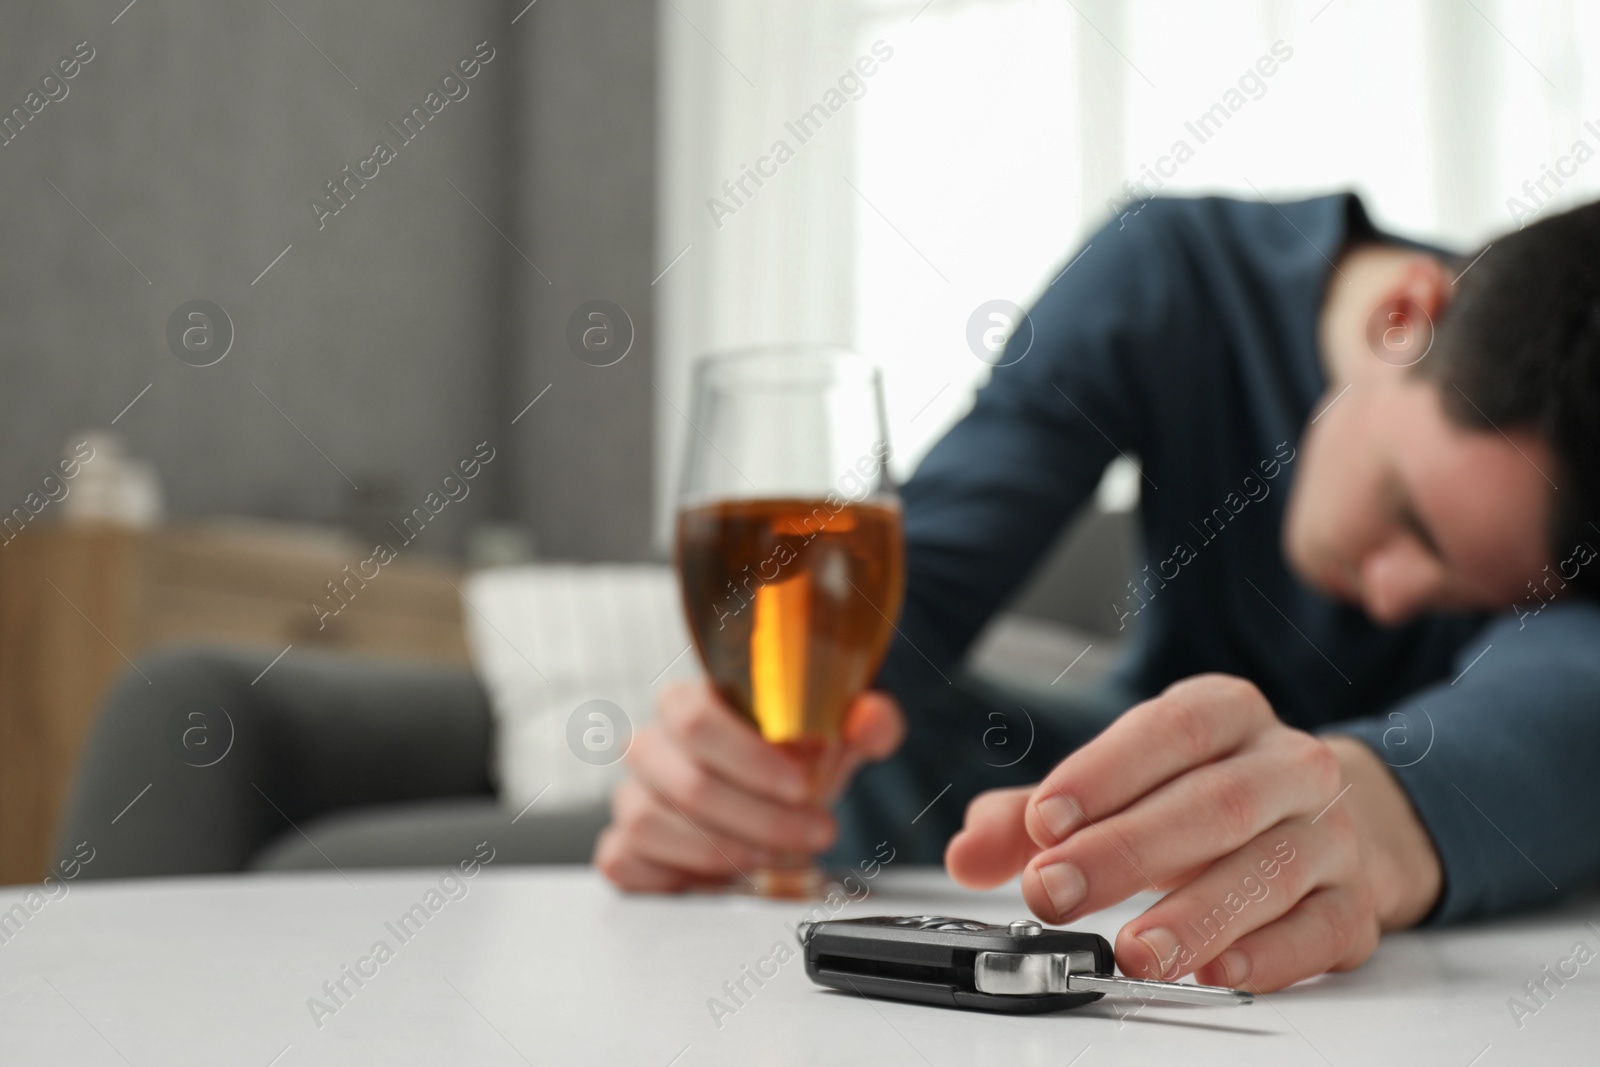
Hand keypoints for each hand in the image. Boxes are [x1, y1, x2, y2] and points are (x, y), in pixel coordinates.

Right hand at [594, 681, 904, 891]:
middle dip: (761, 819)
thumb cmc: (792, 767)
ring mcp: (631, 797)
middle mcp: (651, 747)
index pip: (697, 720)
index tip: (801, 785)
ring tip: (780, 858)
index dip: (750, 759)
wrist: (771, 808)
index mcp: (689, 703)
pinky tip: (727, 876)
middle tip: (814, 833)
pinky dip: (678, 876)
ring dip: (728, 851)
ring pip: (653, 825)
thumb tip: (869, 721)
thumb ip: (866, 722)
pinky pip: (626, 863)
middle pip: (688, 783)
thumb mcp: (838, 740)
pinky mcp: (622, 848)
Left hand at [945, 674, 1441, 991]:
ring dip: (1196, 913)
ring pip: (1268, 868)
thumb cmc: (1202, 797)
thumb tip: (967, 850)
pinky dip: (1270, 954)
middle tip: (1053, 893)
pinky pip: (1320, 929)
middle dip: (1124, 851)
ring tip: (1133, 951)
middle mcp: (1288, 764)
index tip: (1043, 820)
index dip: (1104, 772)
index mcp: (1227, 714)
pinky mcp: (1356, 905)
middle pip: (1212, 802)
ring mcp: (1330, 834)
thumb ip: (1033, 817)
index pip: (1169, 731)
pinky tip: (1217, 971)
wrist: (1330, 820)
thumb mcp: (1119, 788)